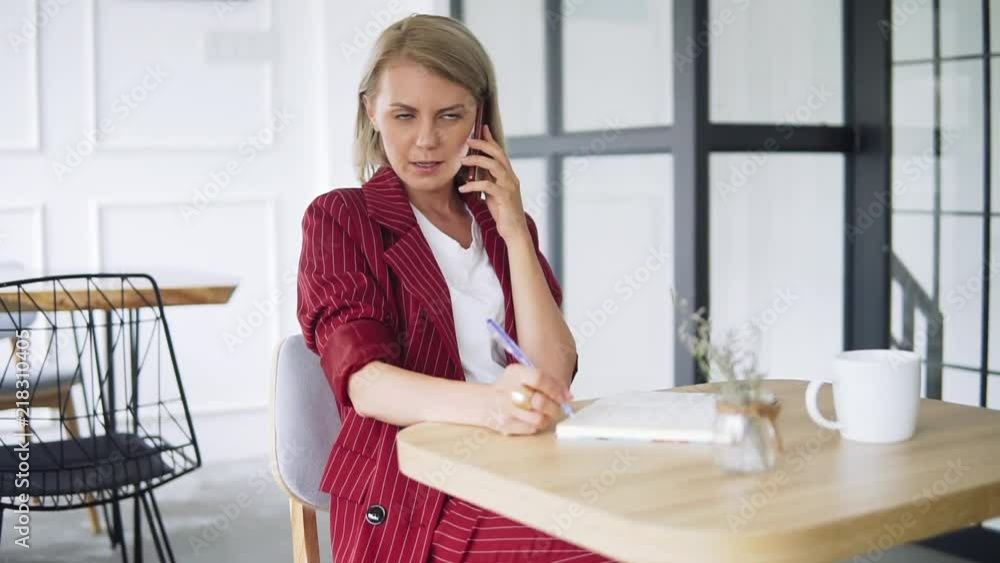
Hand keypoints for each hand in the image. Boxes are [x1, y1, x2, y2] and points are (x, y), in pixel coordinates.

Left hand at [458, 124, 528, 241]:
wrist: (515, 231)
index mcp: (509, 176)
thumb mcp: (494, 193)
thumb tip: (477, 170)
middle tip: (468, 140)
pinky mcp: (504, 197)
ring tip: (462, 161)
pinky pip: (487, 186)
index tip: (482, 128)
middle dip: (483, 144)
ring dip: (476, 161)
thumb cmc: (504, 213)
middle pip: (498, 154)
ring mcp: (509, 187)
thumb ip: (489, 180)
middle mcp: (511, 178)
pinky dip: (474, 184)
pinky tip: (463, 187)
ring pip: (494, 166)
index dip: (491, 139)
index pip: (500, 152)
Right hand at [481, 364, 572, 435]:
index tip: (564, 396)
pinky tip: (533, 419)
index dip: (555, 388)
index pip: (538, 378)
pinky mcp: (506, 426)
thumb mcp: (524, 375)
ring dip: (547, 417)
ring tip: (545, 414)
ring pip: (538, 418)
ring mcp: (506, 410)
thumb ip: (548, 381)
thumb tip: (568, 396)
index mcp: (514, 373)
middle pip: (539, 401)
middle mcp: (508, 390)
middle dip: (554, 406)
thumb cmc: (509, 388)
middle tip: (557, 407)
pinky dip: (537, 425)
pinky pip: (531, 429)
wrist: (484, 402)